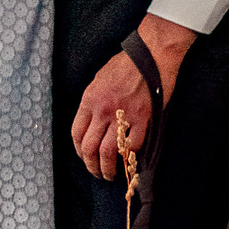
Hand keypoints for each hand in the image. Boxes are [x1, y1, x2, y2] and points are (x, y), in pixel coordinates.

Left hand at [70, 14, 195, 179]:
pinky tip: (128, 161)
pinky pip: (132, 146)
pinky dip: (129, 157)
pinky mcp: (143, 119)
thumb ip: (93, 102)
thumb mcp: (99, 79)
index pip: (76, 133)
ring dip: (107, 168)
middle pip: (89, 148)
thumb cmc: (126, 63)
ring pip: (108, 153)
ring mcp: (122, 115)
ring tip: (109, 174)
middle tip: (96, 172)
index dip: (78, 150)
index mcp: (89, 99)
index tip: (83, 156)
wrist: (152, 53)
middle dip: (91, 165)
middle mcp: (103, 110)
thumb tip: (91, 123)